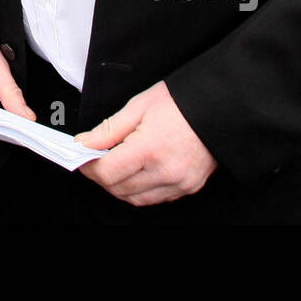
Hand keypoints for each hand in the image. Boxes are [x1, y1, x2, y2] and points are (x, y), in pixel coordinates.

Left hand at [75, 81, 216, 205]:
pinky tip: (138, 171)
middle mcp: (165, 171)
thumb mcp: (138, 106)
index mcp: (149, 149)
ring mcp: (179, 183)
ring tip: (116, 164)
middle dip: (102, 176)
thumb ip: (109, 129)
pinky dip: (141, 189)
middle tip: (96, 159)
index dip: (89, 167)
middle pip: (119, 189)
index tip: (82, 157)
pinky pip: (156, 198)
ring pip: (136, 199)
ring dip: (120, 186)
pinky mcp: (189, 187)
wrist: (218, 107)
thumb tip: (85, 143)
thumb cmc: (180, 102)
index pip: (108, 172)